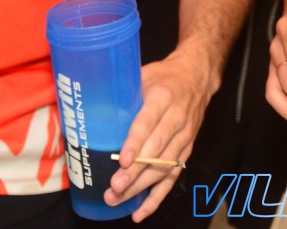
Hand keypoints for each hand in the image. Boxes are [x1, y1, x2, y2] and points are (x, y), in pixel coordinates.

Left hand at [107, 52, 217, 220]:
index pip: (148, 123)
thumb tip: (89, 107)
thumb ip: (122, 92)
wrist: (197, 77)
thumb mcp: (143, 75)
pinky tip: (141, 212)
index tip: (121, 160)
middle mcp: (176, 119)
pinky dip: (157, 197)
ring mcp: (184, 137)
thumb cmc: (164, 76)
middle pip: (155, 151)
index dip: (135, 143)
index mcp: (163, 97)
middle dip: (134, 172)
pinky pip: (173, 177)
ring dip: (141, 186)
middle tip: (114, 187)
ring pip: (163, 167)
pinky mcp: (187, 151)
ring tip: (118, 199)